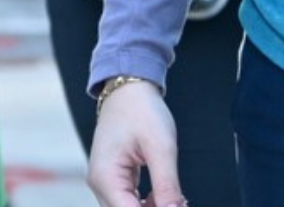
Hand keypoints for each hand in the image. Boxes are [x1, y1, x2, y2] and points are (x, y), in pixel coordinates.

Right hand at [86, 82, 182, 206]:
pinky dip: (147, 205)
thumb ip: (167, 185)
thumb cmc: (142, 111)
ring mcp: (104, 182)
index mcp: (106, 177)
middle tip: (183, 202)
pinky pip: (128, 202)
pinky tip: (165, 196)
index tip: (180, 206)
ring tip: (177, 200)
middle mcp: (100, 183)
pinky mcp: (112, 179)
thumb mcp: (161, 147)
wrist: (127, 89)